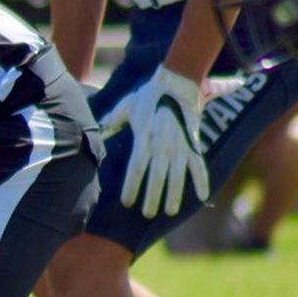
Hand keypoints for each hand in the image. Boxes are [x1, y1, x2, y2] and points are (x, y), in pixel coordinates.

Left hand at [101, 65, 208, 217]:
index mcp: (144, 138)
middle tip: (147, 214)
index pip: (135, 168)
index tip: (126, 202)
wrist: (176, 82)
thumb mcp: (124, 108)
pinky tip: (201, 197)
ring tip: (169, 212)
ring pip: (176, 175)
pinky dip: (201, 181)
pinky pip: (198, 165)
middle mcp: (163, 145)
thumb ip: (111, 123)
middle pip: (156, 177)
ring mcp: (179, 145)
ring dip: (173, 194)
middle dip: (152, 197)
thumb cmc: (147, 95)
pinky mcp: (193, 143)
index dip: (132, 186)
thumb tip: (96, 134)